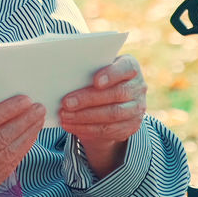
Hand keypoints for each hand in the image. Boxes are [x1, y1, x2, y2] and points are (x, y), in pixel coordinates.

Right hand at [0, 95, 44, 196]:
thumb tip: (2, 104)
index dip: (6, 110)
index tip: (24, 100)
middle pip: (0, 137)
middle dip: (23, 120)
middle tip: (38, 108)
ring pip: (9, 152)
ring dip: (28, 134)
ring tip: (38, 120)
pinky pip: (10, 165)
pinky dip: (23, 149)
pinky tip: (30, 137)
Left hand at [58, 55, 146, 175]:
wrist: (111, 101)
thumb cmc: (97, 78)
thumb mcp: (95, 69)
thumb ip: (85, 66)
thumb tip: (59, 66)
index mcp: (130, 67)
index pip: (126, 68)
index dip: (112, 74)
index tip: (95, 81)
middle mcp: (138, 87)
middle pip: (116, 94)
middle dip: (89, 99)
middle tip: (66, 103)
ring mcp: (137, 109)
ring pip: (112, 115)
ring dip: (85, 117)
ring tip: (65, 116)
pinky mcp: (131, 127)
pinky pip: (109, 130)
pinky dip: (87, 129)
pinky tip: (71, 126)